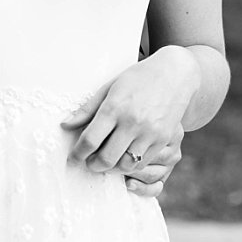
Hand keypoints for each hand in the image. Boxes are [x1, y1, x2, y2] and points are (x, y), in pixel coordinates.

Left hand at [61, 52, 199, 190]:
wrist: (175, 74)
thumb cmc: (138, 78)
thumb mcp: (109, 87)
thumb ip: (87, 109)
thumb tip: (66, 125)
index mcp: (115, 107)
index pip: (90, 140)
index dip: (78, 154)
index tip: (74, 158)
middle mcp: (132, 121)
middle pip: (106, 158)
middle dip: (93, 165)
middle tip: (89, 162)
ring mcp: (150, 132)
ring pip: (125, 165)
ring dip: (112, 168)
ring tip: (107, 161)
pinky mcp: (163, 139)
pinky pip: (143, 162)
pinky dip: (131, 164)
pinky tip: (125, 156)